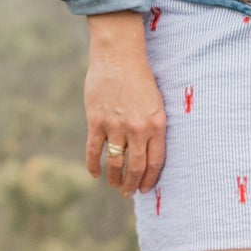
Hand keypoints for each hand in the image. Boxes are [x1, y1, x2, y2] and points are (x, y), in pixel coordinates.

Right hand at [84, 14, 167, 196]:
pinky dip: (94, 165)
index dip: (150, 179)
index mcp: (157, 124)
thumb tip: (149, 151)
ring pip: (116, 163)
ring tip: (114, 186)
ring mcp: (116, 126)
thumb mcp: (156, 102)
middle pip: (136, 167)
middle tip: (129, 194)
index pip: (156, 162)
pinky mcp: (97, 121)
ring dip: (115, 179)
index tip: (145, 188)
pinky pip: (95, 151)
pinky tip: (95, 173)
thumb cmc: (140, 77)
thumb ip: (153, 127)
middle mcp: (138, 129)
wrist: (119, 56)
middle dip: (132, 185)